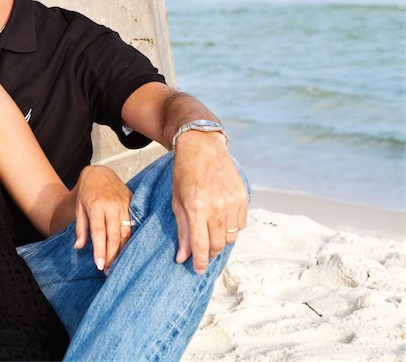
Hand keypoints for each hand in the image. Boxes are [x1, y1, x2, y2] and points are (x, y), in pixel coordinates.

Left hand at [72, 165, 133, 273]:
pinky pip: (134, 225)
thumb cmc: (87, 192)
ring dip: (122, 251)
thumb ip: (80, 228)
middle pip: (114, 236)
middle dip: (112, 255)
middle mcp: (111, 206)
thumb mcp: (79, 208)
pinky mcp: (132, 204)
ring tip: (118, 265)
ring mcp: (124, 204)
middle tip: (109, 271)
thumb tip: (79, 247)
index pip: (98, 232)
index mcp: (96, 206)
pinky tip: (129, 251)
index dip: (100, 250)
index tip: (100, 265)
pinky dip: (131, 240)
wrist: (100, 173)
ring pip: (126, 233)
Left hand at [171, 131, 247, 273]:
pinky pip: (241, 225)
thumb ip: (182, 230)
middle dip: (210, 253)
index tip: (197, 270)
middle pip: (218, 245)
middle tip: (204, 252)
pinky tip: (221, 219)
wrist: (202, 148)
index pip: (201, 246)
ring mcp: (232, 202)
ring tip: (211, 232)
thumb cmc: (184, 174)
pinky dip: (232, 228)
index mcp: (196, 208)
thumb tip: (183, 257)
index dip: (200, 262)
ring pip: (231, 237)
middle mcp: (217, 207)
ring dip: (221, 241)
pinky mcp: (243, 198)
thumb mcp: (176, 202)